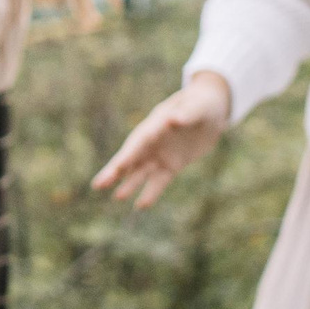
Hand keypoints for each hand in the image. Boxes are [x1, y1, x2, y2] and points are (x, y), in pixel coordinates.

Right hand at [91, 72, 230, 208]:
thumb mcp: (197, 107)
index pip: (138, 142)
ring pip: (141, 172)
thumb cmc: (202, 103)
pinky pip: (160, 181)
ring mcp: (161, 154)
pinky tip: (141, 206)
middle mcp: (153, 142)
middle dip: (115, 172)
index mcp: (155, 125)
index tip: (117, 167)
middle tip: (97, 185)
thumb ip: (185, 114)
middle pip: (131, 159)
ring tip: (117, 197)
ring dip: (130, 184)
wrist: (211, 109)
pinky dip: (151, 192)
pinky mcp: (173, 164)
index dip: (128, 155)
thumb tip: (172, 120)